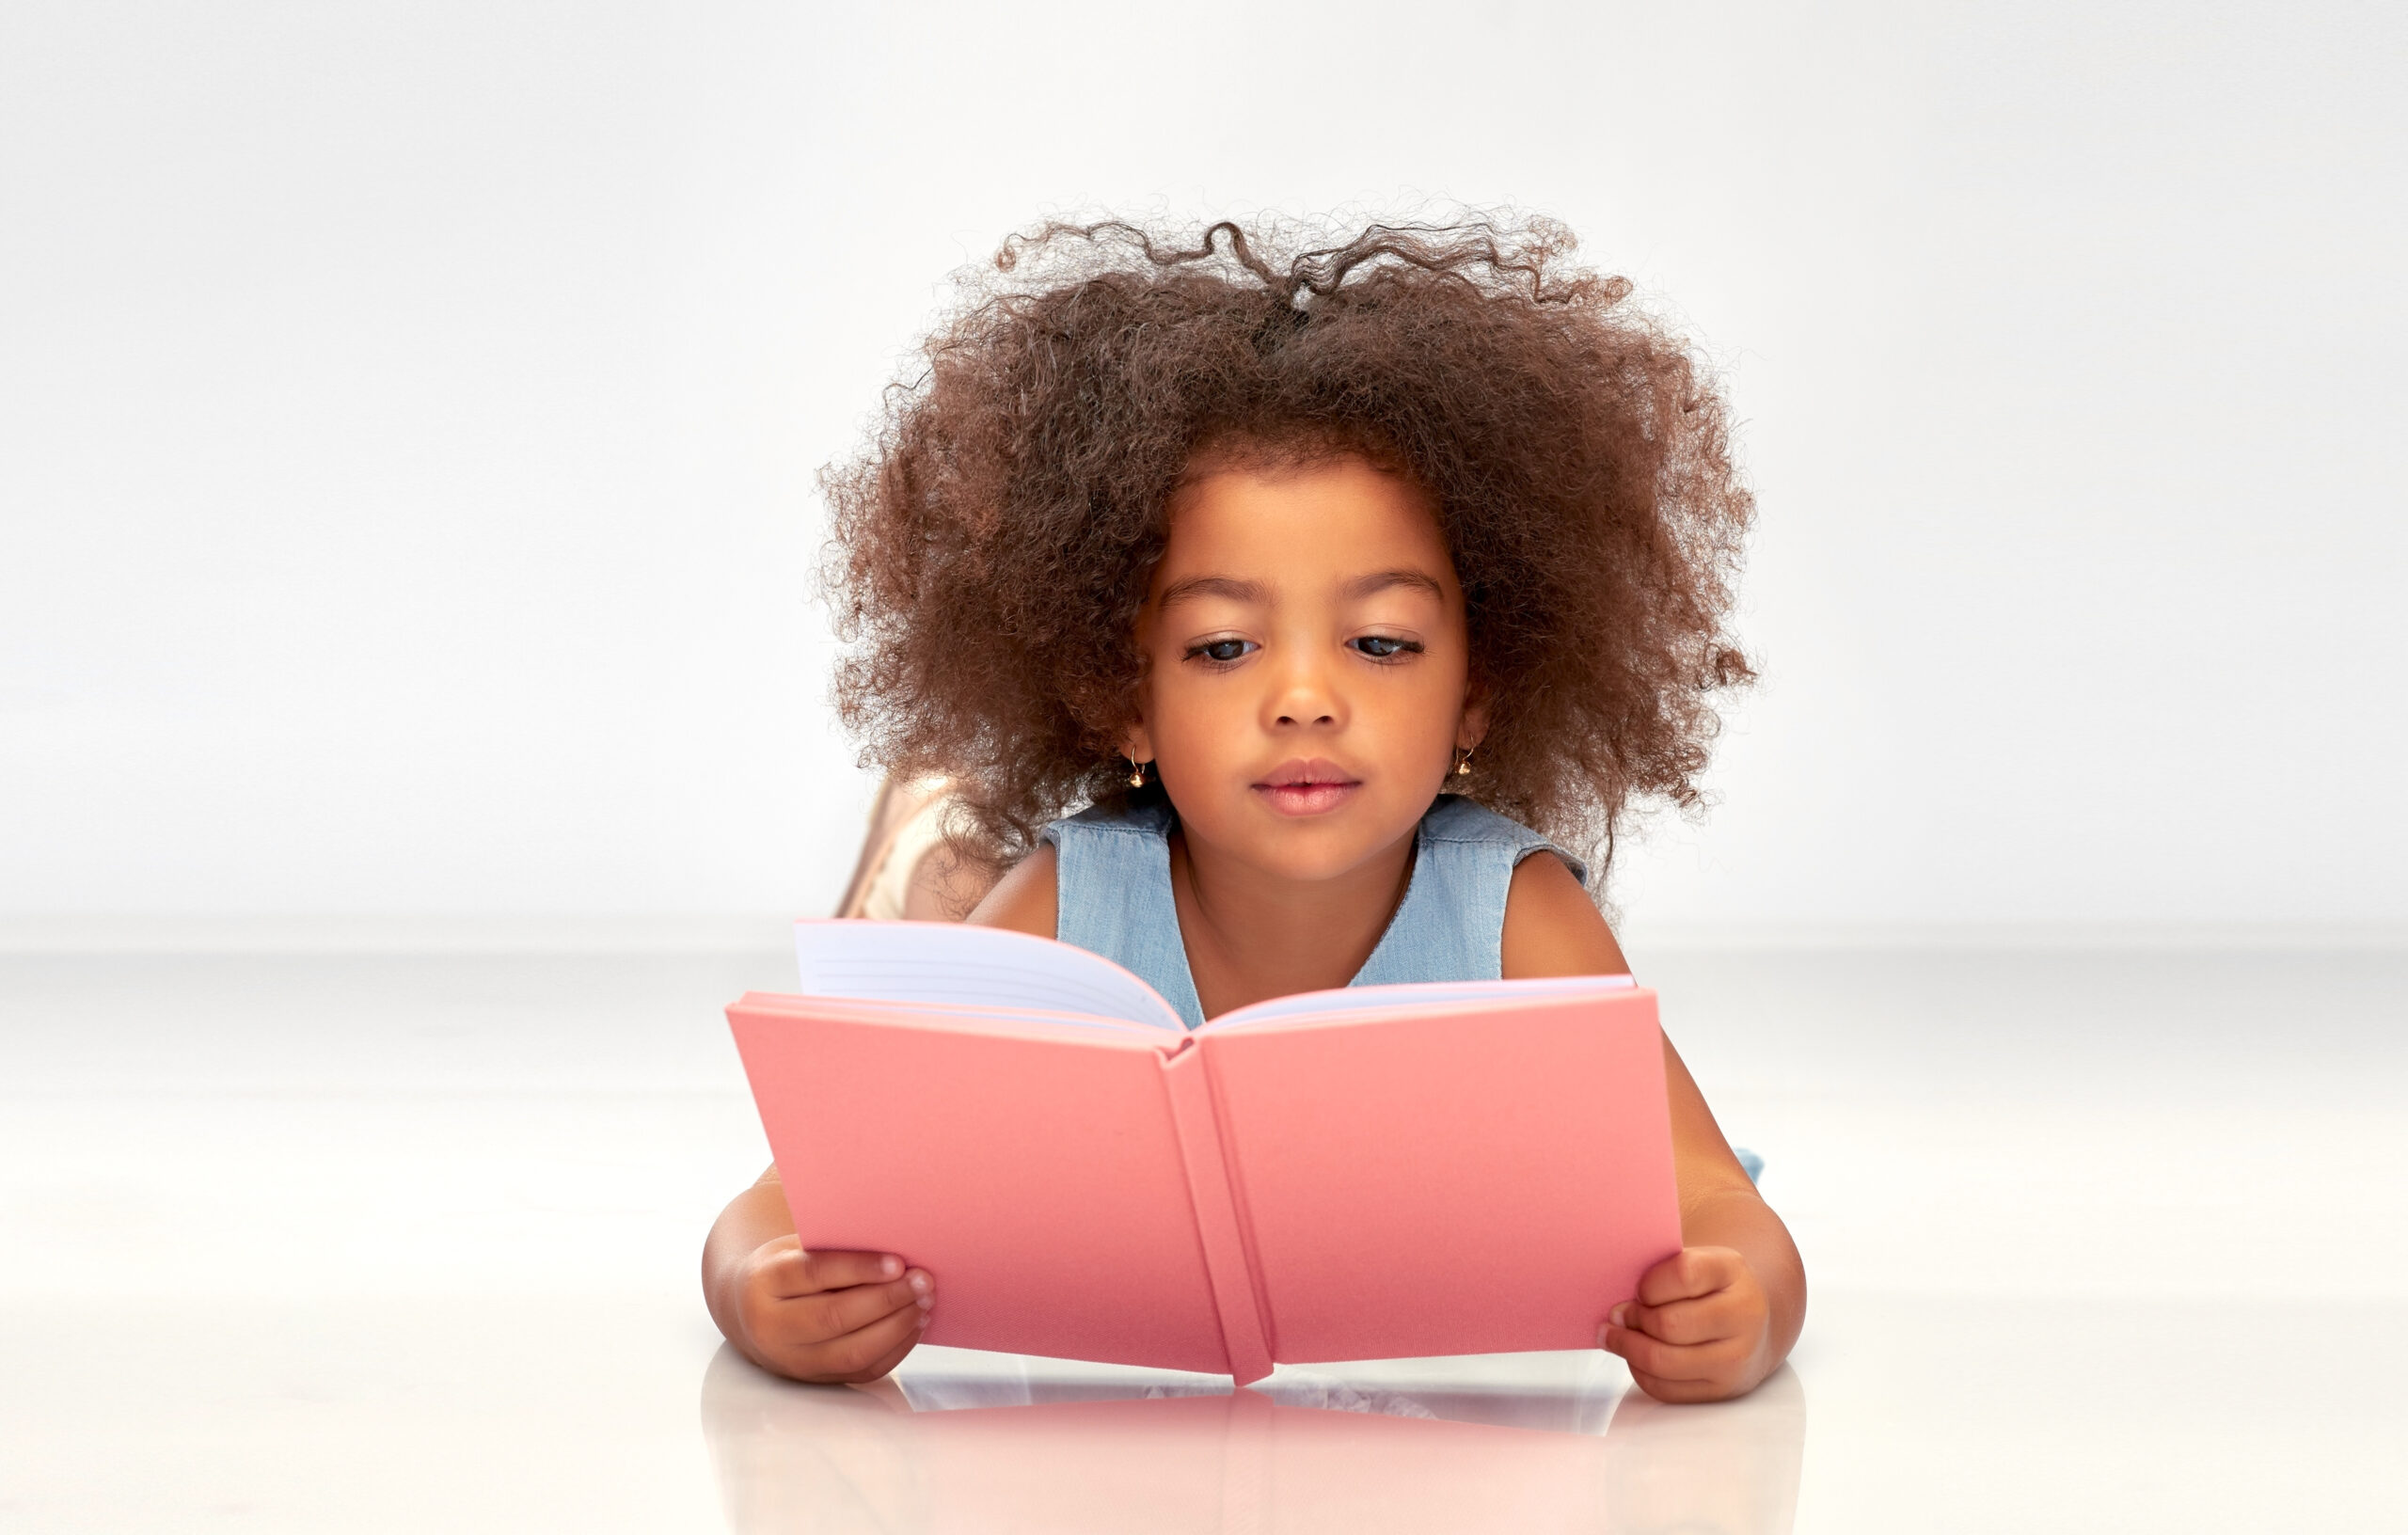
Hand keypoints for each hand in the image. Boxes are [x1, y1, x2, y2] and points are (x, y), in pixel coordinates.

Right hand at [725, 1239, 933, 1383]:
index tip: (898, 1262)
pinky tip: (914, 1324)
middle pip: (834, 1318)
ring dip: (897, 1327)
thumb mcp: (796, 1248)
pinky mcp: (815, 1379)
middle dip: (886, 1300)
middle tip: (922, 1281)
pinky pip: (862, 1371)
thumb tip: (897, 1246)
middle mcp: (771, 1327)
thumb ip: (835, 1248)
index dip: (859, 1268)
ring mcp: (792, 1360)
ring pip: (851, 1352)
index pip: (813, 1273)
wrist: (751, 1311)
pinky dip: (895, 1348)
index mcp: (764, 1282)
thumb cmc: (786, 1270)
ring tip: (924, 1301)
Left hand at [1598, 1246, 1772, 1402]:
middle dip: (1634, 1319)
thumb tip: (1615, 1280)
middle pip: (1669, 1324)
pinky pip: (1665, 1388)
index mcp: (1732, 1270)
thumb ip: (1661, 1264)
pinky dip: (1640, 1372)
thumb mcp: (1697, 1260)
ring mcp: (1737, 1357)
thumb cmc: (1710, 1288)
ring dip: (1628, 1347)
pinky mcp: (1722, 1389)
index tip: (1637, 1288)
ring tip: (1616, 1335)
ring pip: (1663, 1361)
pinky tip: (1635, 1356)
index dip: (1649, 1283)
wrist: (1752, 1325)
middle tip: (1619, 1314)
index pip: (1684, 1273)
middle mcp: (1744, 1315)